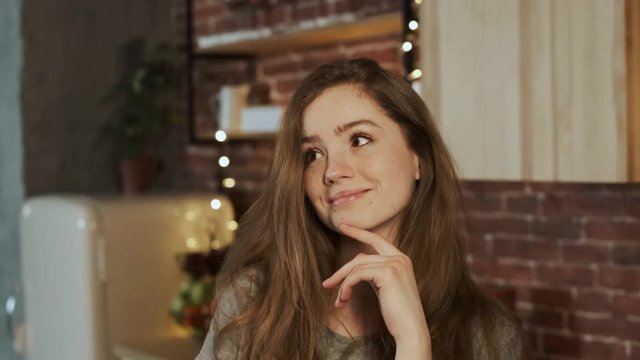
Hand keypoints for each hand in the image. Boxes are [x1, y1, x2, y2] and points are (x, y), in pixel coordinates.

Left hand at [322, 223, 431, 358]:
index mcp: (401, 259)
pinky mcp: (386, 273)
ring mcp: (394, 264)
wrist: (411, 330)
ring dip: (343, 285)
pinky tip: (343, 300)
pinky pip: (357, 275)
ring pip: (356, 267)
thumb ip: (375, 274)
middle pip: (361, 257)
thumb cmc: (397, 314)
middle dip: (341, 271)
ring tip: (339, 302)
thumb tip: (354, 270)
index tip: (342, 226)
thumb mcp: (385, 288)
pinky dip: (346, 287)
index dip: (359, 232)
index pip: (376, 239)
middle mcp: (399, 258)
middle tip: (326, 283)